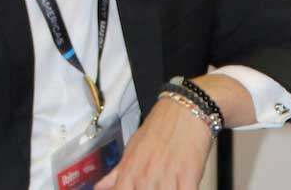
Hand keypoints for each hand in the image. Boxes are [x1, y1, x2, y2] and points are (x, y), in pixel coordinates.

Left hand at [94, 97, 212, 189]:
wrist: (185, 109)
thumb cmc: (160, 125)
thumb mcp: (132, 147)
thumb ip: (117, 172)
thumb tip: (101, 187)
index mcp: (129, 172)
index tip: (135, 187)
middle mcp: (145, 178)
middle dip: (149, 189)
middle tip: (153, 183)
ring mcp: (166, 179)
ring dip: (167, 189)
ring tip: (169, 183)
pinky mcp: (189, 177)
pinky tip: (182, 184)